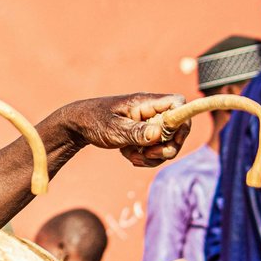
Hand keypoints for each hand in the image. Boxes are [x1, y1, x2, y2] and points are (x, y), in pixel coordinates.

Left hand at [59, 93, 192, 167]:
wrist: (78, 125)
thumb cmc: (94, 121)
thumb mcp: (114, 129)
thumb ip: (136, 132)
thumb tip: (159, 134)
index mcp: (146, 103)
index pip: (178, 103)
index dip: (182, 120)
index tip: (170, 139)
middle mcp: (151, 112)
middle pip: (177, 129)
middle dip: (167, 147)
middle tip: (148, 155)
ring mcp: (148, 124)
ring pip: (166, 143)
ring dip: (153, 156)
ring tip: (132, 156)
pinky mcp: (143, 135)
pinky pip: (154, 149)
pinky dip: (145, 157)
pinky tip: (129, 155)